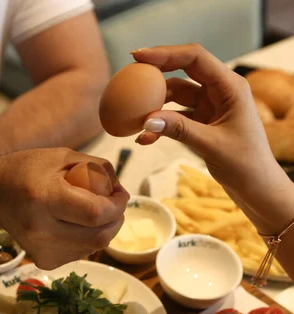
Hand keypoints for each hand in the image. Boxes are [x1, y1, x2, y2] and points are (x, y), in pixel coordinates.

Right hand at [0, 148, 128, 268]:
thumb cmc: (26, 170)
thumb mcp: (62, 156)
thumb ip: (97, 169)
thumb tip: (119, 191)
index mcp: (44, 199)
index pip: (95, 213)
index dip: (117, 206)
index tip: (121, 194)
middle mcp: (42, 230)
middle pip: (99, 235)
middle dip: (116, 218)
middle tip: (113, 203)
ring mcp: (42, 251)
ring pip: (94, 247)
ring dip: (105, 229)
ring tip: (94, 210)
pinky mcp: (45, 262)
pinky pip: (82, 253)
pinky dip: (89, 238)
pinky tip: (78, 224)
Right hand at [132, 44, 280, 194]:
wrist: (256, 187)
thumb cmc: (245, 164)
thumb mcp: (211, 145)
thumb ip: (180, 130)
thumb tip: (146, 120)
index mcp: (230, 86)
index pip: (195, 58)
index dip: (166, 54)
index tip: (138, 57)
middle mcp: (220, 91)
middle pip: (183, 72)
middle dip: (156, 75)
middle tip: (129, 78)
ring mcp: (210, 106)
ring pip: (177, 97)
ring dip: (155, 107)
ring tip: (134, 118)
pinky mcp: (203, 122)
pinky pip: (176, 118)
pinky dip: (161, 126)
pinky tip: (144, 139)